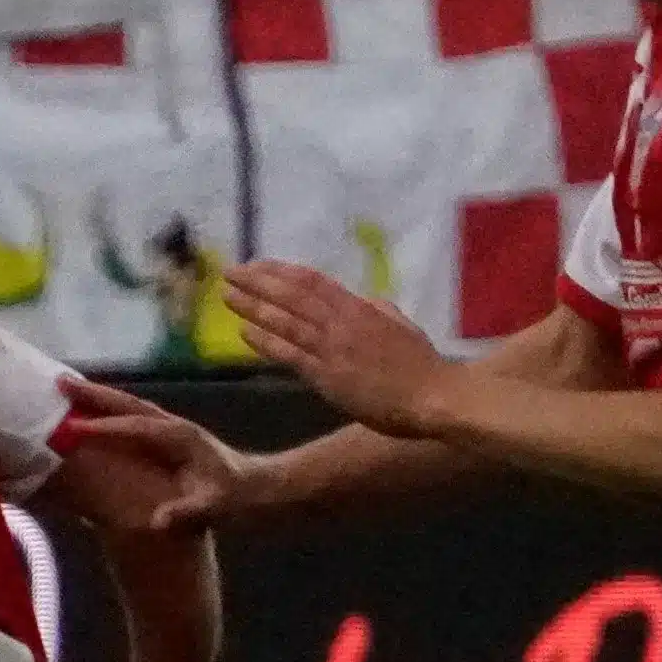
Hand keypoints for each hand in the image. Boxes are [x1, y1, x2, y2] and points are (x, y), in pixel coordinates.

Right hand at [54, 384, 254, 531]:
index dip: (105, 427)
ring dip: (100, 396)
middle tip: (60, 382)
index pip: (136, 427)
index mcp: (180, 437)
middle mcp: (173, 425)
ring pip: (129, 406)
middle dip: (94, 394)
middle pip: (128, 404)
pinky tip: (92, 409)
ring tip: (67, 387)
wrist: (256, 485)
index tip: (73, 427)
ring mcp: (170, 427)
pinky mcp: (167, 434)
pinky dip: (110, 408)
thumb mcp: (214, 506)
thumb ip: (187, 512)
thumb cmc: (234, 496)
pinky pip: (133, 416)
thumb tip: (158, 522)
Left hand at [217, 262, 448, 432]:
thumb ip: (381, 311)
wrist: (433, 397)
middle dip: (258, 282)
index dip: (282, 272)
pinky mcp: (327, 376)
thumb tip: (367, 301)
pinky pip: (290, 354)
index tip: (258, 264)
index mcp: (360, 308)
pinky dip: (266, 342)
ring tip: (228, 296)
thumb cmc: (423, 366)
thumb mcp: (402, 327)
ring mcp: (332, 348)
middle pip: (292, 295)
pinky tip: (245, 333)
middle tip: (230, 273)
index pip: (313, 282)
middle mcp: (342, 323)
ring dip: (253, 307)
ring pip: (286, 320)